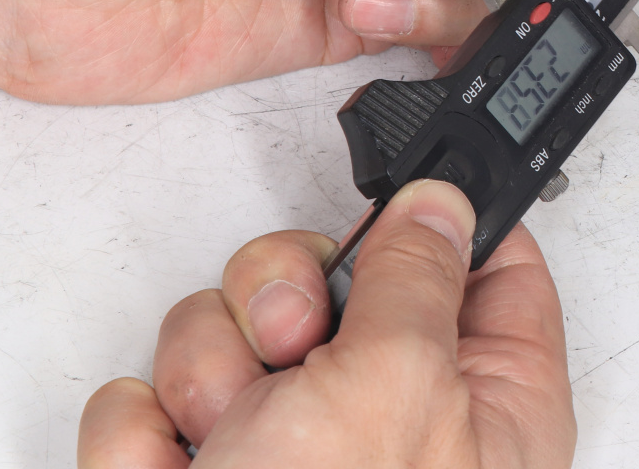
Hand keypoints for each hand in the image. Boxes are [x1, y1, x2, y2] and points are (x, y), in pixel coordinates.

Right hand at [78, 180, 575, 467]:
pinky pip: (155, 399)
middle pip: (337, 278)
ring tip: (234, 443)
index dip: (437, 218)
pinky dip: (150, 441)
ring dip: (214, 378)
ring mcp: (290, 449)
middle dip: (286, 303)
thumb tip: (442, 204)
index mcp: (486, 397)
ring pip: (232, 332)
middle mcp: (392, 416)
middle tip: (298, 354)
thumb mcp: (402, 389)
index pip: (488, 264)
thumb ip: (419, 277)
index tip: (395, 195)